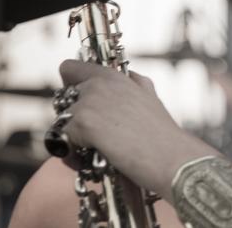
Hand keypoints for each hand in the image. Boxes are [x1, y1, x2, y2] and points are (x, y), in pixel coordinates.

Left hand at [58, 60, 213, 195]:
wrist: (170, 156)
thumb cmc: (162, 134)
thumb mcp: (150, 97)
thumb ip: (135, 83)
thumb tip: (129, 76)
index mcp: (113, 77)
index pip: (70, 68)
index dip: (68, 85)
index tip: (75, 100)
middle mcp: (97, 84)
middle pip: (63, 100)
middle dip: (72, 118)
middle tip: (88, 137)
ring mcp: (88, 102)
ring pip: (62, 121)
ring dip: (72, 138)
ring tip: (91, 153)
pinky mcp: (82, 122)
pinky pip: (62, 140)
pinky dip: (72, 155)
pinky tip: (90, 163)